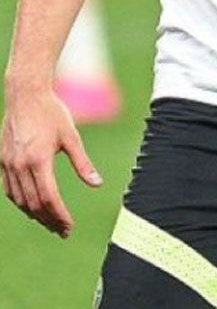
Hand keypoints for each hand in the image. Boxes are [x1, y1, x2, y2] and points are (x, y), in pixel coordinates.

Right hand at [1, 86, 102, 236]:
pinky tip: (32, 207)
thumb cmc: (52, 113)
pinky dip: (21, 202)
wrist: (26, 96)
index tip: (69, 226)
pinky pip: (10, 190)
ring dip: (35, 214)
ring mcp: (9, 164)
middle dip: (49, 220)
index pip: (49, 198)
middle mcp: (20, 165)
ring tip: (50, 223)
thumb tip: (97, 184)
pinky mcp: (3, 161)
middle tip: (63, 231)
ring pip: (20, 200)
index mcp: (39, 160)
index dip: (59, 215)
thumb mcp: (72, 137)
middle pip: (34, 204)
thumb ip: (83, 163)